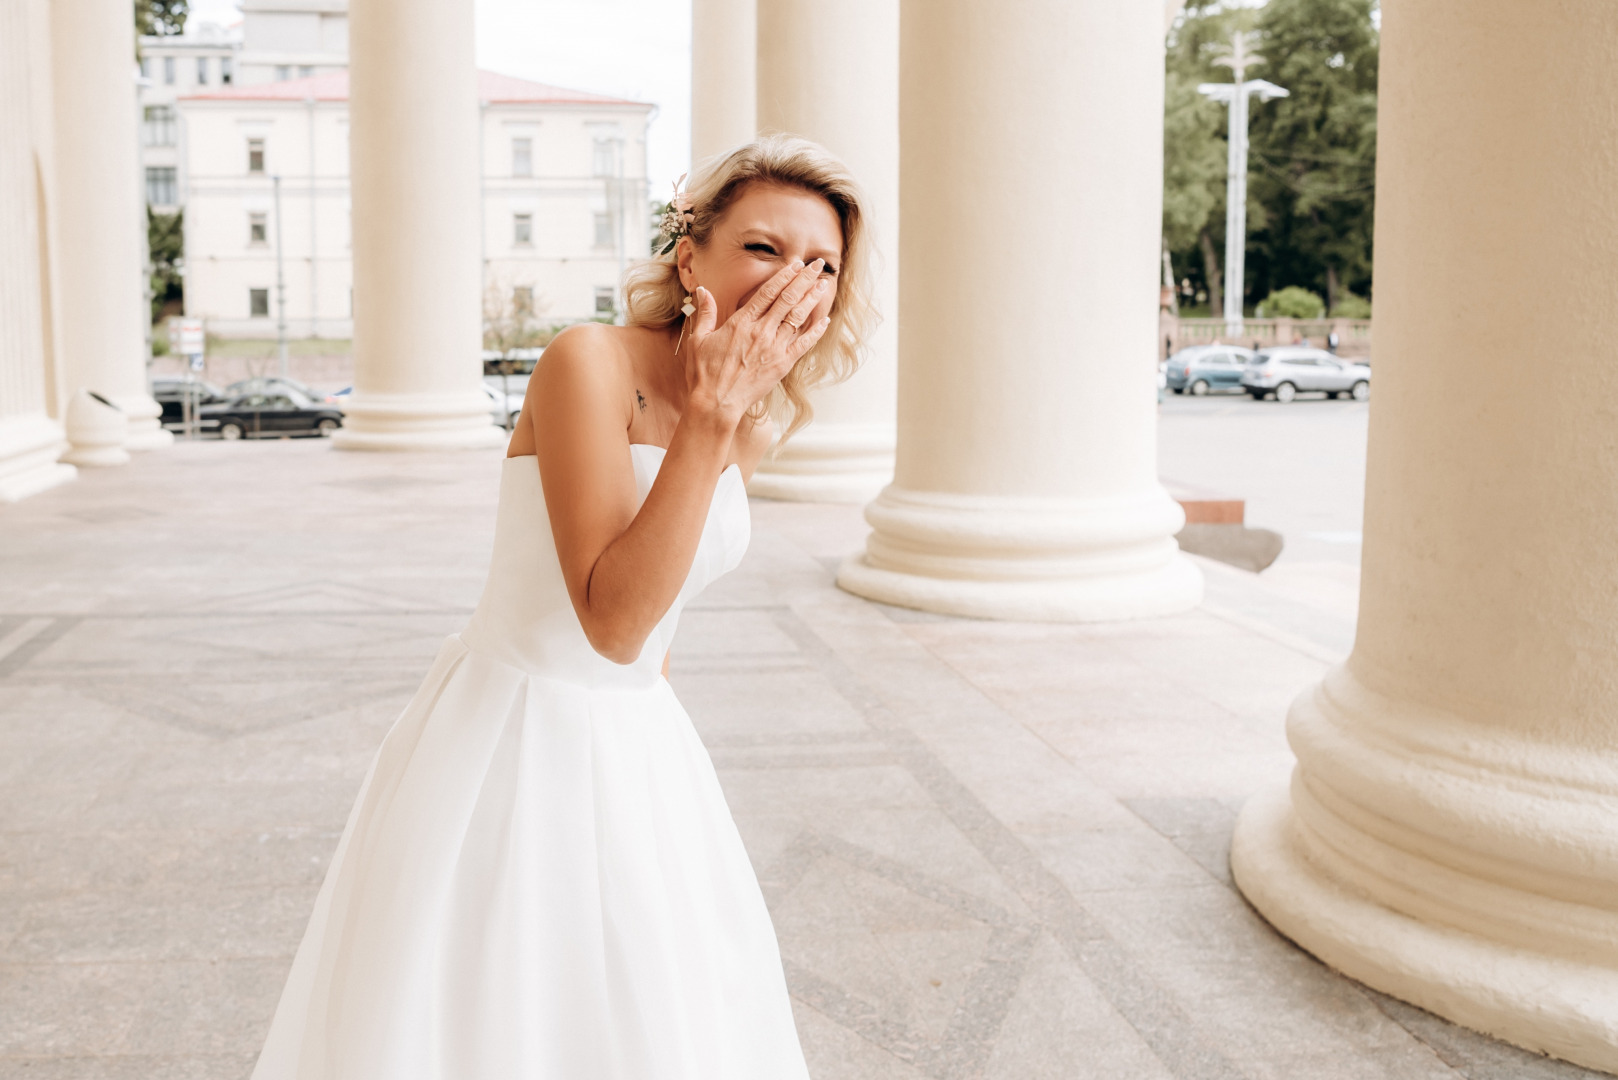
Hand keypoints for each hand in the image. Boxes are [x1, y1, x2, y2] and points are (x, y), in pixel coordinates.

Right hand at [682, 260, 831, 427]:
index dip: (784, 275)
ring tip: (823, 284)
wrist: (716, 404)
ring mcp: (774, 348)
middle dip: (804, 279)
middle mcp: (760, 332)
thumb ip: (705, 313)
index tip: (795, 264)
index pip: (768, 292)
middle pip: (787, 299)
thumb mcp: (698, 340)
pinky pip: (804, 344)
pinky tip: (825, 319)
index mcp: (741, 323)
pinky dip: (816, 331)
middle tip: (816, 265)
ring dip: (812, 298)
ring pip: (798, 317)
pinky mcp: (782, 365)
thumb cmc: (704, 374)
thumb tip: (703, 290)